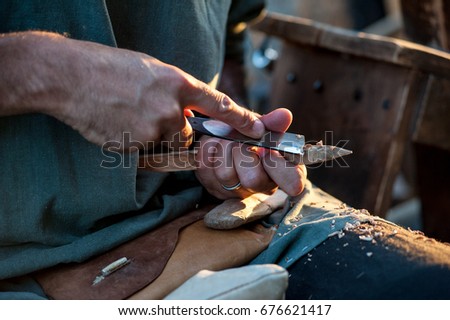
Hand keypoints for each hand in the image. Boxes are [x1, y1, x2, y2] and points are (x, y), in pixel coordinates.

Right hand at [1, 32, 264, 150]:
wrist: (69, 76)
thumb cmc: (108, 67)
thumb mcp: (150, 69)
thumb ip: (174, 91)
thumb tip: (185, 109)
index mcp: (177, 83)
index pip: (219, 104)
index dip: (241, 118)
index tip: (257, 129)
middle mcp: (171, 109)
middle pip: (185, 135)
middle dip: (172, 131)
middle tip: (145, 113)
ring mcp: (153, 130)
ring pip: (163, 144)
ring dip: (151, 137)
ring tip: (125, 115)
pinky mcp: (134, 147)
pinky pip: (142, 151)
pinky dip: (132, 142)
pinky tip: (115, 123)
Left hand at [194, 108, 306, 198]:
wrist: (223, 135)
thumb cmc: (249, 134)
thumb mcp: (262, 127)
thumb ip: (272, 123)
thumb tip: (285, 115)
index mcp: (282, 172)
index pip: (294, 183)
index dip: (280, 168)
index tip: (268, 150)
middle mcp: (260, 187)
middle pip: (253, 180)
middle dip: (245, 152)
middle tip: (242, 140)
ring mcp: (234, 189)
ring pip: (226, 174)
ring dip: (225, 148)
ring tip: (227, 139)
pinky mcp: (211, 184)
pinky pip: (207, 166)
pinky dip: (210, 148)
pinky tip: (216, 144)